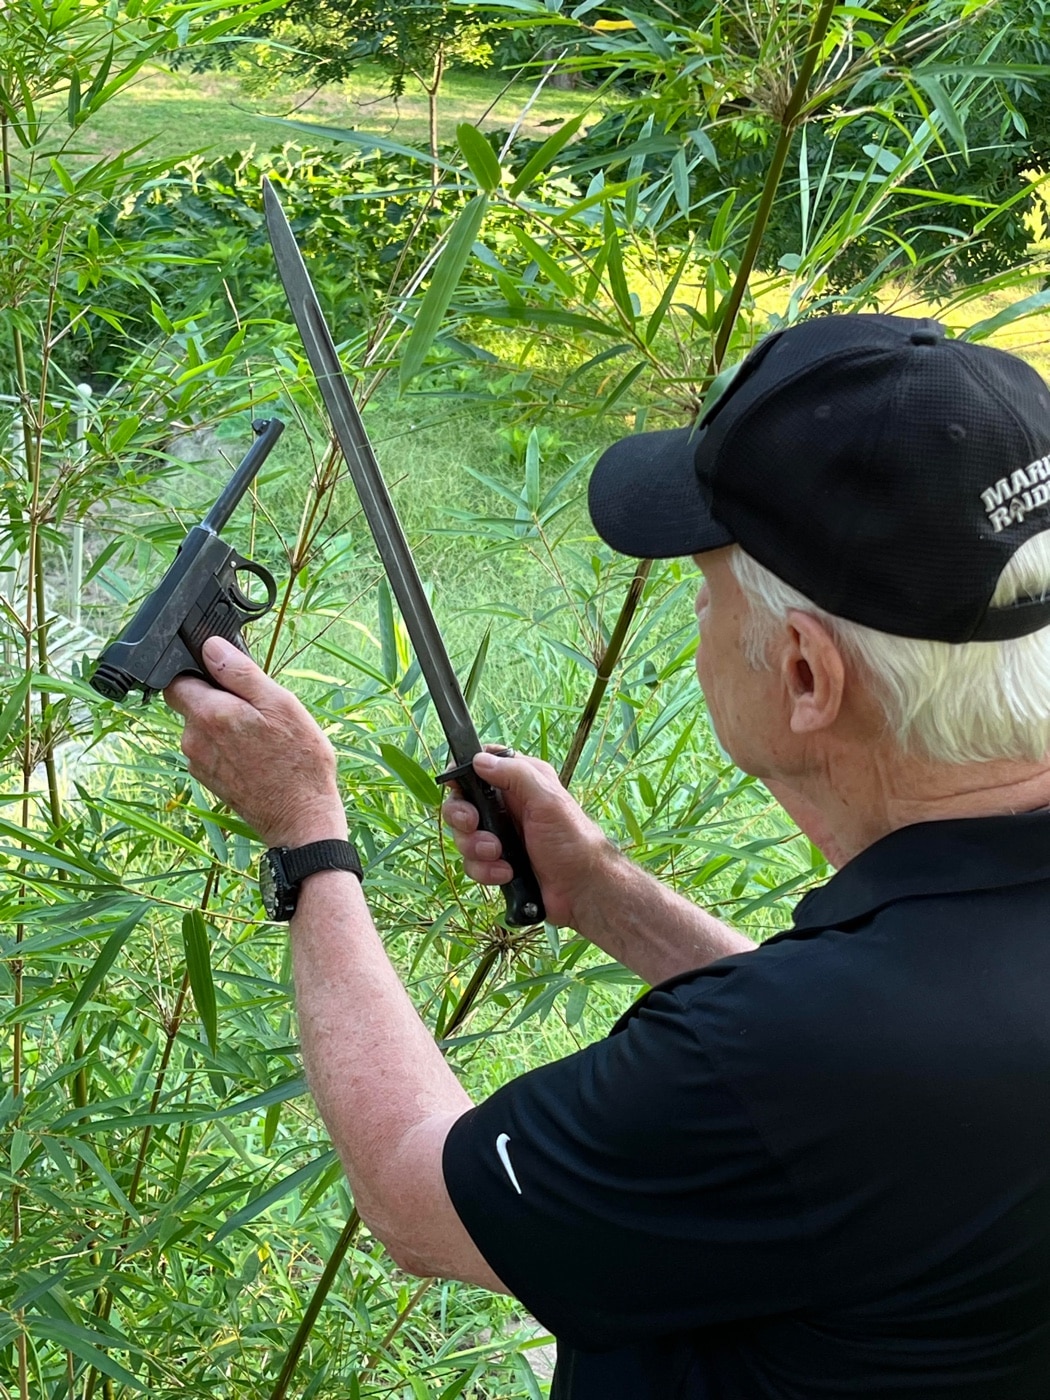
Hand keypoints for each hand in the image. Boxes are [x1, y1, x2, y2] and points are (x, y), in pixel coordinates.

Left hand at [164, 637, 346, 848]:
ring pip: (202, 727)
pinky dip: (228, 746)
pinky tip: (257, 754)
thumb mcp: (280, 704)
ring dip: (225, 723)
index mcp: (209, 715)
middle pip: (191, 703)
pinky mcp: (208, 780)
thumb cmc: (299, 761)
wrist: (301, 818)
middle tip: (256, 708)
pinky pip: (210, 749)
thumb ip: (240, 673)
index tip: (225, 676)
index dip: (197, 671)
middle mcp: (193, 740)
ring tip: (262, 734)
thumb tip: (211, 647)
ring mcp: (198, 763)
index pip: (176, 679)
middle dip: (217, 698)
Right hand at [441, 749, 616, 928]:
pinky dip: (486, 870)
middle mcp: (507, 807)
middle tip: (473, 824)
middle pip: (461, 803)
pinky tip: (506, 873)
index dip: (463, 773)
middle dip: (462, 817)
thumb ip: (515, 774)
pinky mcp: (497, 863)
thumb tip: (479, 759)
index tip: (457, 786)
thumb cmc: (573, 839)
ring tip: (498, 855)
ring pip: (464, 837)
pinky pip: (473, 864)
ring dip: (476, 848)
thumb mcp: (547, 799)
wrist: (582, 889)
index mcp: (520, 782)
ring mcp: (500, 836)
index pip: (480, 766)